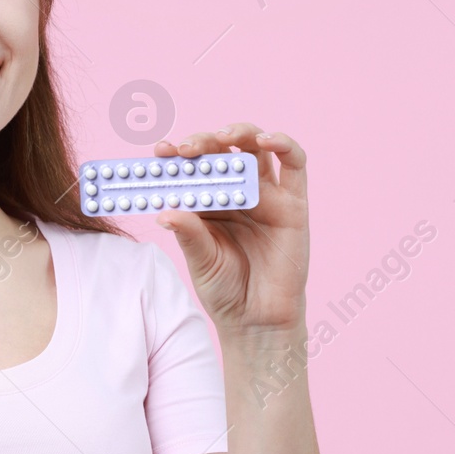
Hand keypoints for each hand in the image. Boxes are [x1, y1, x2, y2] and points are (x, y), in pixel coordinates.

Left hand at [153, 123, 309, 336]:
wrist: (257, 320)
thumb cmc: (225, 290)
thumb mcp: (200, 261)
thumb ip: (189, 234)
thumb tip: (165, 211)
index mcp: (209, 202)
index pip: (192, 167)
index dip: (176, 156)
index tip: (158, 152)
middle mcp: (237, 192)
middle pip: (223, 150)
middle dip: (203, 142)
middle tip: (184, 149)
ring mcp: (267, 195)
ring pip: (256, 148)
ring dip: (240, 133)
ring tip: (221, 137)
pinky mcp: (294, 204)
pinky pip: (295, 164)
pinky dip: (284, 143)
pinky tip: (266, 140)